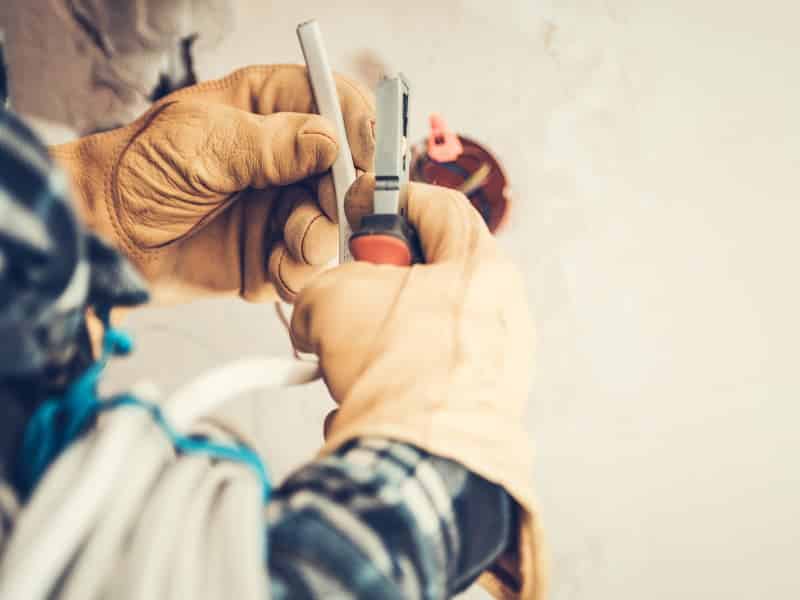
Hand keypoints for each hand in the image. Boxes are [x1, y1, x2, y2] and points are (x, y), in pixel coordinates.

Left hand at [50, 65, 374, 303]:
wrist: (105, 236)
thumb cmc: (137, 169)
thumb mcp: (199, 143)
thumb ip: (267, 144)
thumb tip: (329, 141)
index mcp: (270, 109)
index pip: (336, 103)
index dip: (358, 127)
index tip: (362, 155)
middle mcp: (286, 158)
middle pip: (348, 171)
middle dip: (343, 196)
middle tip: (328, 211)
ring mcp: (283, 207)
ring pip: (333, 224)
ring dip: (316, 238)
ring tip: (286, 244)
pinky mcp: (274, 254)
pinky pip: (307, 267)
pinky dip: (296, 272)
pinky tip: (270, 267)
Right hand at [291, 177, 544, 599]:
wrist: (422, 462)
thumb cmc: (399, 374)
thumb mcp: (333, 298)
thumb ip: (327, 281)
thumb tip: (323, 305)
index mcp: (482, 267)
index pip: (440, 204)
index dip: (392, 198)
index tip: (366, 208)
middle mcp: (504, 312)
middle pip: (437, 270)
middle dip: (382, 280)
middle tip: (350, 292)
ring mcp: (503, 363)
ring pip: (432, 328)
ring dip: (386, 335)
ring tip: (355, 356)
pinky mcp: (489, 407)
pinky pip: (436, 375)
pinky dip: (401, 380)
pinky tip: (371, 396)